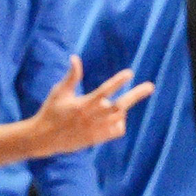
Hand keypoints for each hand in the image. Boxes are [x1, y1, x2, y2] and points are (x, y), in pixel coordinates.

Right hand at [29, 56, 154, 155]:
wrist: (45, 138)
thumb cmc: (51, 111)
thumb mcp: (59, 92)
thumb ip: (71, 76)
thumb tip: (75, 58)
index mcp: (82, 104)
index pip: (104, 90)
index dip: (117, 81)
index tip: (130, 73)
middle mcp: (92, 117)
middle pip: (121, 105)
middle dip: (136, 95)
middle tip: (150, 86)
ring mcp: (97, 129)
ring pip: (120, 116)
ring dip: (122, 108)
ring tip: (115, 104)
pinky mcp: (98, 138)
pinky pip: (118, 129)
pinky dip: (120, 121)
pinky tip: (113, 117)